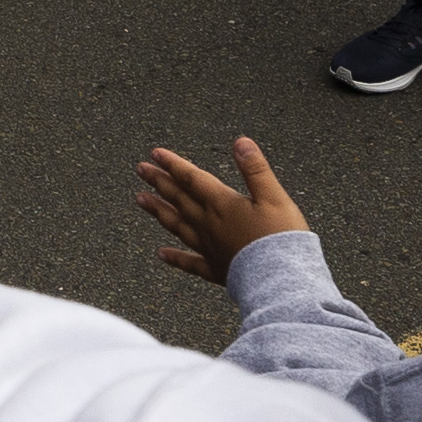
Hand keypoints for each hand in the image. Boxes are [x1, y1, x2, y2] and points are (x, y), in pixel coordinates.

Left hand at [132, 136, 308, 283]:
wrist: (281, 280)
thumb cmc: (280, 237)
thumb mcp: (274, 197)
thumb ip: (255, 170)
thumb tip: (240, 141)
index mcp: (222, 204)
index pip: (192, 179)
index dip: (174, 165)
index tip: (154, 153)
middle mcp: (209, 224)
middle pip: (179, 199)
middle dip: (160, 182)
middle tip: (140, 170)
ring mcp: (209, 248)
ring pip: (177, 225)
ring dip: (158, 211)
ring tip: (140, 199)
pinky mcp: (216, 270)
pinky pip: (190, 263)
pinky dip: (175, 258)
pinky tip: (160, 254)